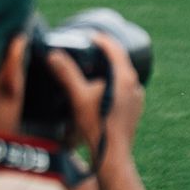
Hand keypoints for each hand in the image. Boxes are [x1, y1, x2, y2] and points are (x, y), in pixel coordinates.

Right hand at [49, 33, 144, 160]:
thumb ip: (65, 73)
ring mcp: (136, 97)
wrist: (112, 154)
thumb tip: (53, 54)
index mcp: (124, 78)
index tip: (87, 35)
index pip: (115, 48)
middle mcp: (134, 85)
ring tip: (93, 63)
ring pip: (124, 73)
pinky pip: (125, 85)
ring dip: (110, 65)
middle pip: (121, 59)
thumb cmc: (97, 125)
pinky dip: (113, 79)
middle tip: (88, 46)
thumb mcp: (77, 96)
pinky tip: (100, 85)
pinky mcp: (134, 107)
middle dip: (105, 50)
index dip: (101, 38)